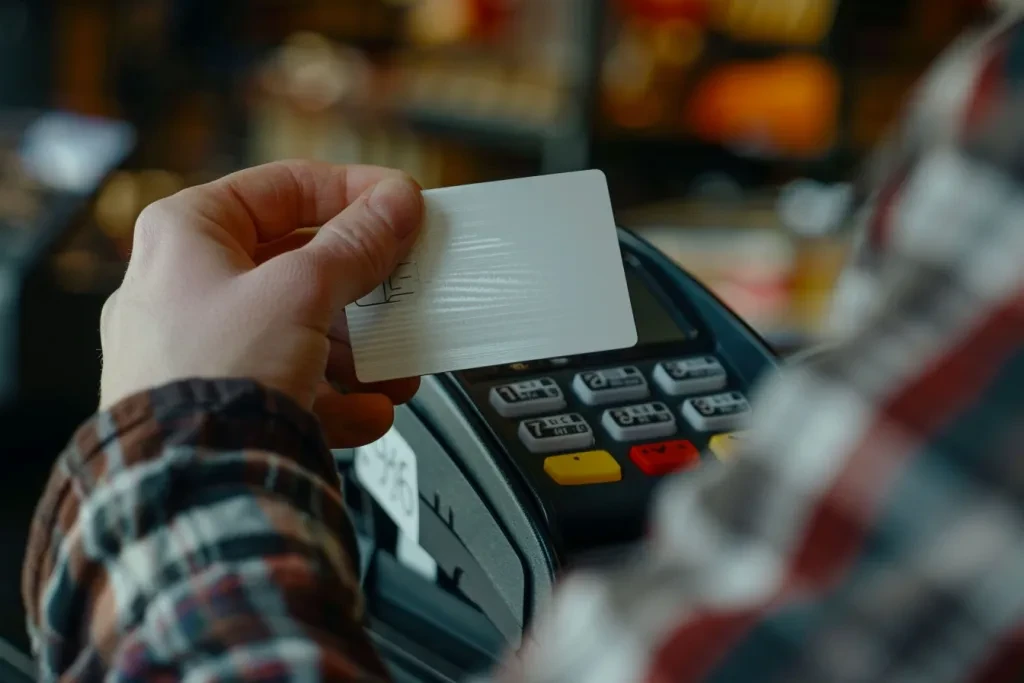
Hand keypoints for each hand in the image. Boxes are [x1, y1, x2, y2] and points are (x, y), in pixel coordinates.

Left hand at [100, 160, 423, 447]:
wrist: (192, 486)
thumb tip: (395, 204)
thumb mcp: (301, 291)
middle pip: (298, 266)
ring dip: (360, 352)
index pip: (284, 188)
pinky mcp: (220, 402)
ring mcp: (200, 349)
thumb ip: (357, 243)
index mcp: (186, 235)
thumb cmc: (212, 378)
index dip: (353, 191)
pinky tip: (368, 410)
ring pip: (300, 331)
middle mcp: (186, 288)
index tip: (401, 204)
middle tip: (405, 286)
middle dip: (363, 288)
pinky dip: (336, 397)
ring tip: (397, 367)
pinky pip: (291, 386)